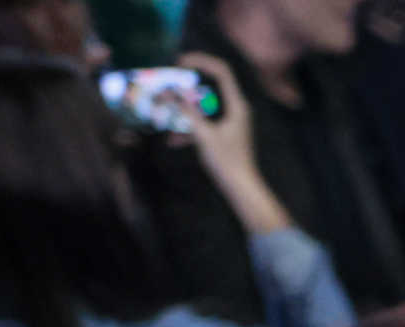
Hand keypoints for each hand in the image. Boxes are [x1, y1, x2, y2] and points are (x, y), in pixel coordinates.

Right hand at [175, 54, 288, 237]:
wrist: (241, 188)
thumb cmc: (227, 161)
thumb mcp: (203, 134)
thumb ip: (186, 111)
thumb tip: (168, 92)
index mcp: (237, 105)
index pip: (221, 71)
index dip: (201, 61)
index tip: (179, 62)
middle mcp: (236, 109)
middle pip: (210, 86)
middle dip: (186, 86)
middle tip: (166, 84)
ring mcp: (230, 121)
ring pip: (204, 106)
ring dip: (184, 109)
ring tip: (164, 111)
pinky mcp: (224, 133)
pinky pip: (204, 123)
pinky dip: (190, 128)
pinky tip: (173, 140)